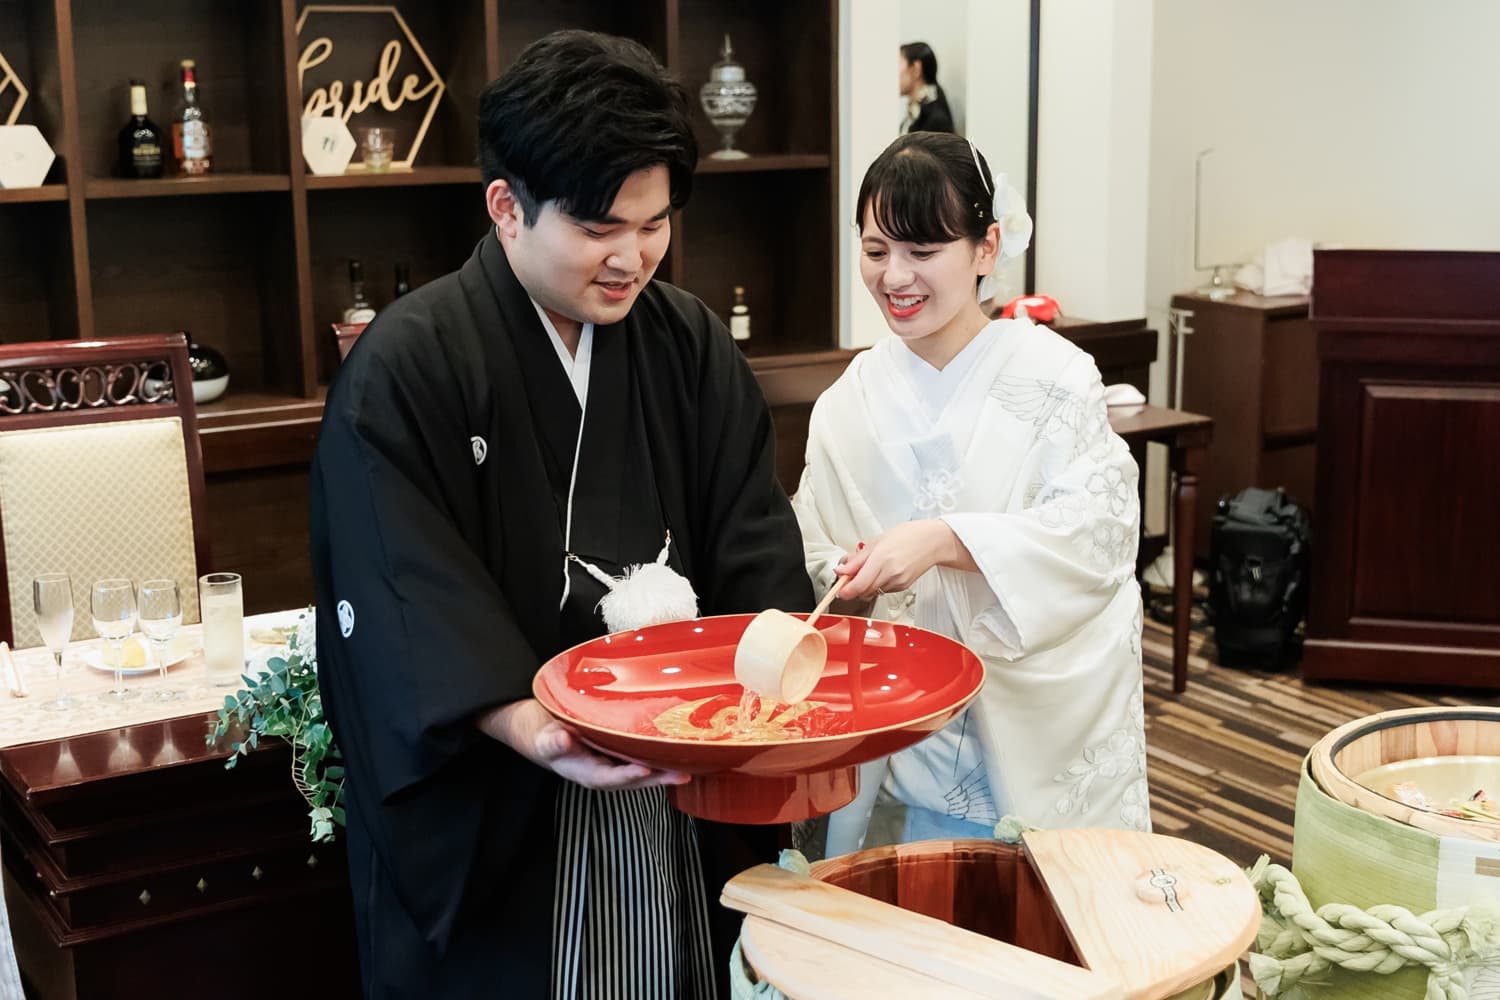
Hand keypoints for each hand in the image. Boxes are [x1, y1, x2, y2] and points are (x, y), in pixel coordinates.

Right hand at [477, 698, 689, 790]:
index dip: (626, 776)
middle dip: (657, 780)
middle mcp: (604, 772)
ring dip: (664, 771)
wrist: (544, 731)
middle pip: (633, 779)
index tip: (644, 771)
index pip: (608, 777)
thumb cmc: (544, 735)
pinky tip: (678, 751)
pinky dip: (660, 756)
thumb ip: (552, 741)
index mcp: (585, 772)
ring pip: (642, 771)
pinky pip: (642, 756)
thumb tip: (562, 739)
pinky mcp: (622, 753)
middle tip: (682, 776)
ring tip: (689, 767)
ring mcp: (614, 764)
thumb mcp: (543, 737)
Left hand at [834, 521, 963, 599]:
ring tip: (870, 569)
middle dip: (853, 586)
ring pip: (872, 591)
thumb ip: (857, 559)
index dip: (845, 590)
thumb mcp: (877, 541)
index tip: (839, 589)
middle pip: (863, 591)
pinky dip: (878, 584)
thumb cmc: (908, 536)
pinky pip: (883, 590)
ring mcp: (898, 582)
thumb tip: (842, 569)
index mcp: (881, 559)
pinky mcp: (903, 587)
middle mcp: (890, 573)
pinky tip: (883, 571)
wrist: (933, 541)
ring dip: (866, 585)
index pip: (858, 585)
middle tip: (850, 575)